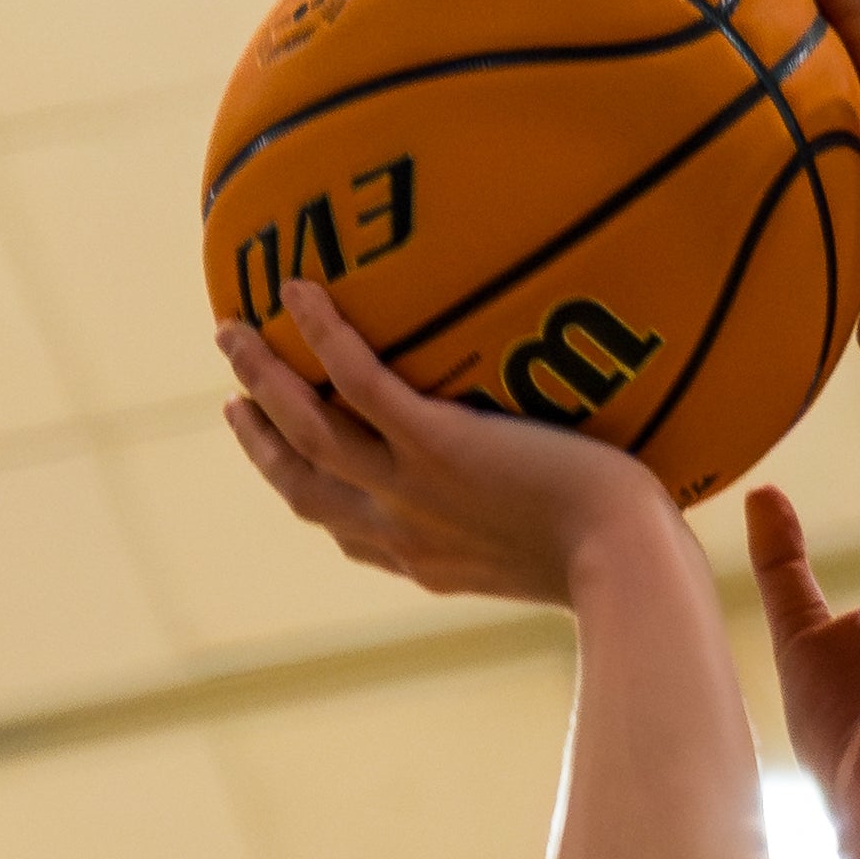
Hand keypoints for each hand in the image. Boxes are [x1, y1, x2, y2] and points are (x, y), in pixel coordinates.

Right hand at [219, 277, 674, 605]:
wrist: (629, 569)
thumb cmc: (624, 563)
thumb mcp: (567, 554)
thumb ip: (541, 524)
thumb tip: (573, 489)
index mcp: (429, 565)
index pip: (349, 534)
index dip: (305, 493)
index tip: (282, 461)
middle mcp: (405, 533)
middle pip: (304, 486)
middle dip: (260, 443)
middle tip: (230, 398)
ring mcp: (414, 491)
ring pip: (309, 432)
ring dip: (262, 380)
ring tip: (230, 332)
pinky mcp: (438, 448)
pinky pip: (360, 383)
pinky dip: (324, 335)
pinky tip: (299, 290)